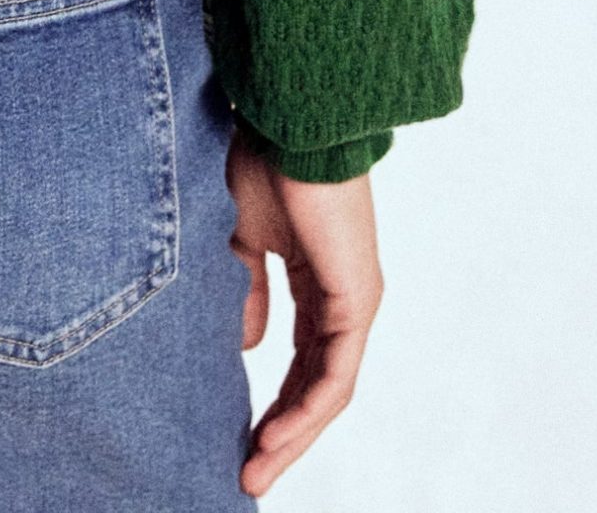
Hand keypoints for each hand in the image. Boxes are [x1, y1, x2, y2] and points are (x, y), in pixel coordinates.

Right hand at [227, 128, 383, 493]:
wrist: (289, 122)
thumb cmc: (263, 162)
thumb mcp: (243, 240)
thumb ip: (248, 292)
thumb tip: (248, 347)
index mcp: (319, 281)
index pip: (299, 360)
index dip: (272, 402)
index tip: (239, 439)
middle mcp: (344, 298)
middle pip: (316, 386)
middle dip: (282, 435)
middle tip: (248, 475)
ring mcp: (355, 301)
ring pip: (328, 390)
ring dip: (292, 435)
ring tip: (257, 470)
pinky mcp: (357, 299)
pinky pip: (335, 373)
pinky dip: (306, 410)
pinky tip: (277, 436)